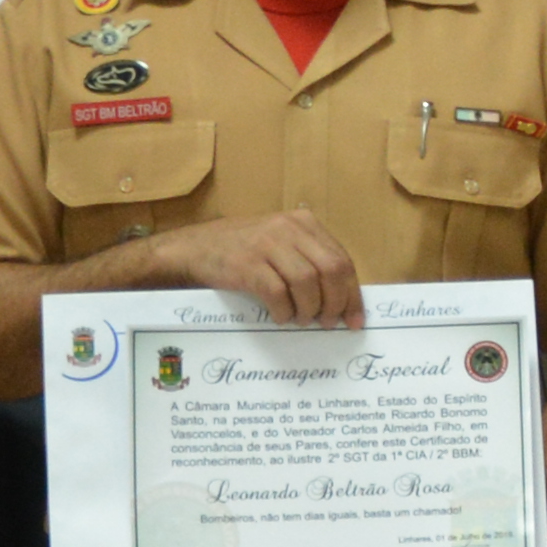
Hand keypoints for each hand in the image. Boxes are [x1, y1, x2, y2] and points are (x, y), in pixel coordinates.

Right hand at [149, 209, 365, 328]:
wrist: (192, 249)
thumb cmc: (241, 251)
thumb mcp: (280, 242)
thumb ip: (309, 259)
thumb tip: (342, 298)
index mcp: (304, 222)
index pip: (342, 260)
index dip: (352, 294)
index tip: (355, 320)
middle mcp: (288, 229)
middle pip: (330, 271)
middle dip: (335, 304)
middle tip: (328, 323)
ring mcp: (266, 244)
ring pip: (307, 283)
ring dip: (309, 310)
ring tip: (302, 320)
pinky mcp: (246, 264)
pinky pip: (278, 294)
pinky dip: (285, 312)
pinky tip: (281, 317)